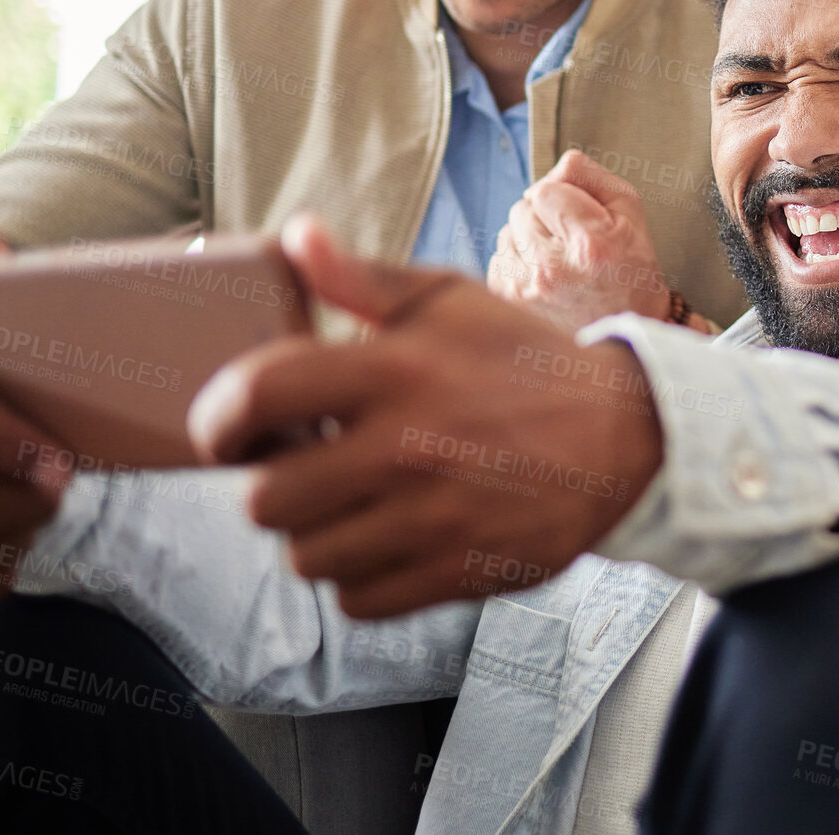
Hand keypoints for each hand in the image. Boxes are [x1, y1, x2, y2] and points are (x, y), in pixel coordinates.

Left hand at [189, 214, 662, 619]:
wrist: (620, 434)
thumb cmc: (520, 358)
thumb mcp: (447, 297)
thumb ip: (359, 277)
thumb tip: (294, 237)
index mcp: (394, 369)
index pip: (258, 396)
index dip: (217, 417)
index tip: (225, 426)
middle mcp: (405, 448)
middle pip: (265, 499)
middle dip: (270, 482)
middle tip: (298, 463)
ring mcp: (430, 520)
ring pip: (306, 557)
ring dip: (312, 532)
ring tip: (344, 499)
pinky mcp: (454, 574)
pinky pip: (357, 600)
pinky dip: (357, 576)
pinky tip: (382, 535)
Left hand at [488, 149, 670, 329]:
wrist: (623, 339)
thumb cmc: (630, 274)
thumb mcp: (630, 215)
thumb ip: (591, 177)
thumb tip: (556, 166)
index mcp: (590, 246)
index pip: (544, 190)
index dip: (564, 198)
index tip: (580, 219)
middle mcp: (553, 270)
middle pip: (521, 208)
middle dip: (544, 217)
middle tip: (571, 242)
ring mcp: (525, 290)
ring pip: (507, 231)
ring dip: (528, 239)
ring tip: (559, 261)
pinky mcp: (508, 302)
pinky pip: (499, 257)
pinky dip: (518, 261)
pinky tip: (544, 277)